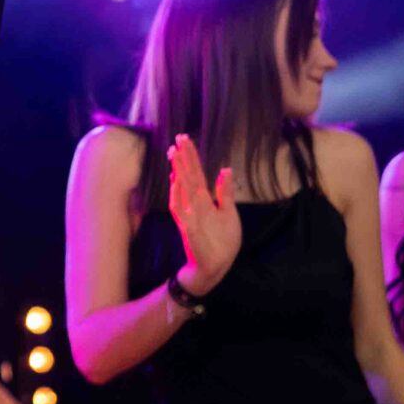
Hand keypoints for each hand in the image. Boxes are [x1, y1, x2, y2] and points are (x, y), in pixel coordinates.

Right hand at [166, 133, 240, 293]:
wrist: (215, 266)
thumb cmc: (222, 241)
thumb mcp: (229, 213)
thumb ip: (226, 192)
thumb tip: (226, 169)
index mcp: (205, 200)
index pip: (197, 173)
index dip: (192, 156)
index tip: (185, 139)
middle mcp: (194, 204)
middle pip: (188, 176)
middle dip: (183, 158)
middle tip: (178, 138)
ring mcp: (190, 214)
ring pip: (182, 189)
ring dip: (178, 172)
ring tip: (175, 154)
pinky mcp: (188, 227)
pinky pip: (180, 209)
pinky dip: (177, 195)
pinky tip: (177, 181)